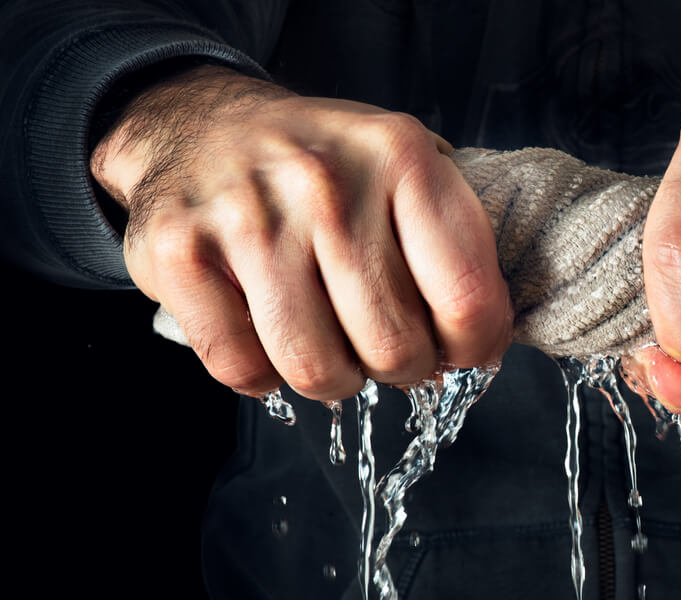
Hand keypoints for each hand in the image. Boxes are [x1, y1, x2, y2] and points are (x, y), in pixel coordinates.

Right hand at [91, 66, 511, 400]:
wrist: (201, 124)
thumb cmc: (325, 165)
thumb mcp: (407, 166)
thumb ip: (456, 243)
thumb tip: (484, 339)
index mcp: (399, 156)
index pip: (467, 298)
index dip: (473, 346)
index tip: (461, 347)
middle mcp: (325, 184)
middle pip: (393, 347)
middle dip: (401, 366)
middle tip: (388, 343)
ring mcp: (247, 218)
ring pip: (315, 368)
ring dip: (334, 377)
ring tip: (333, 342)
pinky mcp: (179, 253)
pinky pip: (241, 368)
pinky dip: (262, 373)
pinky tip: (269, 334)